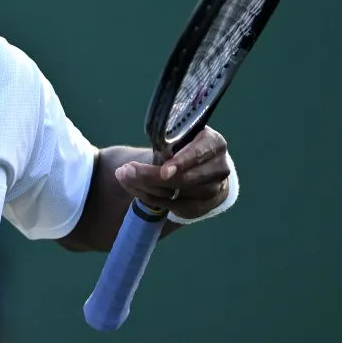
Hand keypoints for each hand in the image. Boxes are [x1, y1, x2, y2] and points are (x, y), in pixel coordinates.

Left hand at [114, 127, 230, 218]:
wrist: (203, 165)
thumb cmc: (186, 144)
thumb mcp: (180, 135)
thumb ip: (169, 141)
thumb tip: (154, 154)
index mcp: (214, 143)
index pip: (198, 154)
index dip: (180, 163)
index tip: (163, 171)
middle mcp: (218, 168)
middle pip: (184, 179)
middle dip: (151, 176)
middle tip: (125, 170)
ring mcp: (212, 191)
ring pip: (176, 195)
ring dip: (144, 187)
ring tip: (122, 175)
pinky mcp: (200, 207)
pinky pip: (171, 207)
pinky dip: (149, 197)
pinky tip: (133, 187)